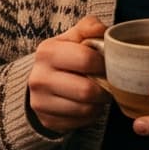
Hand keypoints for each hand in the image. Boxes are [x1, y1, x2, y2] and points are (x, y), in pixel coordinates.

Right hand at [26, 16, 108, 133]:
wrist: (41, 80)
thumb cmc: (66, 56)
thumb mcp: (74, 37)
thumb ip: (89, 27)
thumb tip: (102, 31)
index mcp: (47, 52)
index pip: (86, 60)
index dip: (105, 64)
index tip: (108, 64)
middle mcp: (39, 78)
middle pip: (87, 91)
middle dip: (105, 88)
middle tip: (109, 83)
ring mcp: (40, 102)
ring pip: (86, 109)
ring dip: (99, 103)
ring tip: (100, 93)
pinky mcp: (48, 120)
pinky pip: (81, 122)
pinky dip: (91, 115)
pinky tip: (89, 104)